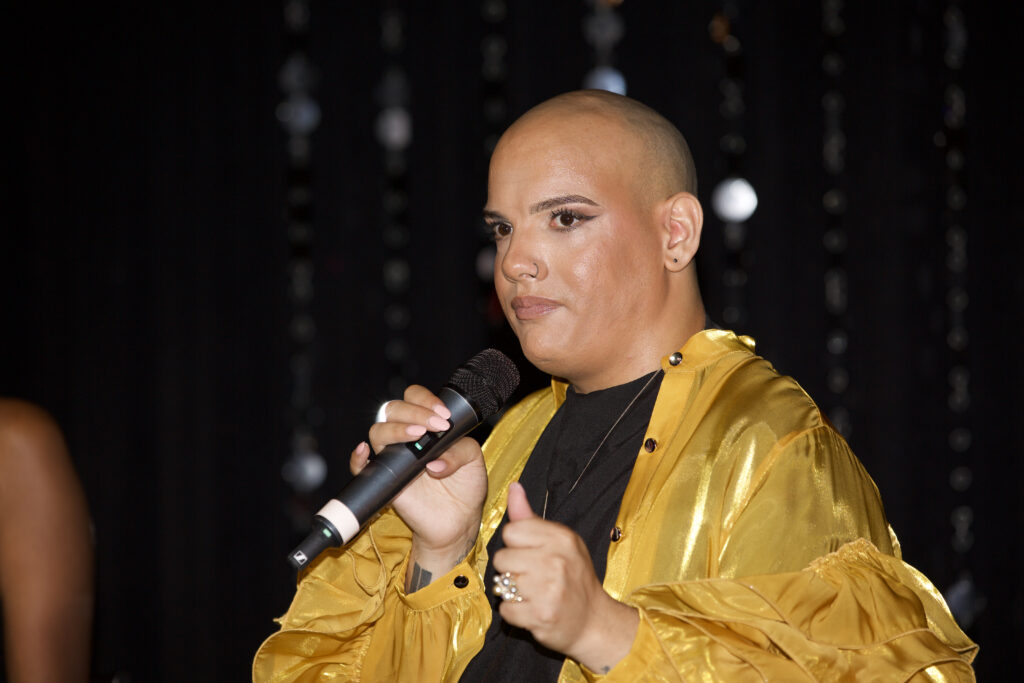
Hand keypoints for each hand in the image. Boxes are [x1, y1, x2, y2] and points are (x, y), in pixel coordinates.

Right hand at [351, 385, 486, 584]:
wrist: (459, 521)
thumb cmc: (466, 488)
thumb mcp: (474, 461)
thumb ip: (460, 450)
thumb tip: (435, 461)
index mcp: (427, 426)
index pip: (415, 398)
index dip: (426, 400)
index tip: (444, 416)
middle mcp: (407, 438)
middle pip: (394, 409)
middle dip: (415, 412)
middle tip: (437, 425)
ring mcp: (394, 457)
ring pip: (378, 431)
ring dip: (397, 429)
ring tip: (419, 435)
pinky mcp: (385, 480)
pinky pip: (360, 467)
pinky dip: (358, 458)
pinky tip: (366, 451)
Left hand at [492, 483, 638, 673]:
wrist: (594, 621)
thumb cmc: (573, 576)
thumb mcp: (560, 541)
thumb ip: (530, 518)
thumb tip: (513, 487)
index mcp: (561, 538)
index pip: (512, 531)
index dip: (516, 545)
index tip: (531, 554)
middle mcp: (556, 561)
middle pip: (501, 558)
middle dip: (511, 569)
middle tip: (531, 576)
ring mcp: (549, 589)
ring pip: (501, 583)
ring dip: (512, 591)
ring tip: (532, 592)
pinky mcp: (541, 615)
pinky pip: (506, 609)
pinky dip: (515, 613)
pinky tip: (532, 609)